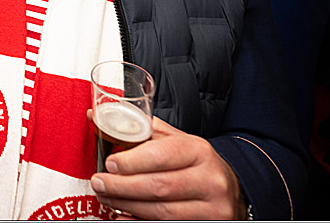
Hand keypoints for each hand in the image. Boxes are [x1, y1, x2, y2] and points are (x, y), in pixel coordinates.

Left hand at [89, 116, 244, 219]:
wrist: (231, 189)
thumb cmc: (196, 163)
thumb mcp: (178, 141)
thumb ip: (143, 131)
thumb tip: (97, 117)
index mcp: (198, 151)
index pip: (161, 156)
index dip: (131, 162)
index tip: (109, 164)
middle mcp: (209, 180)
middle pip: (158, 187)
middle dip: (122, 186)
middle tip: (99, 183)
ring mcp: (211, 208)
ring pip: (161, 211)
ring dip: (127, 205)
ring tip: (106, 196)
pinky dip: (139, 221)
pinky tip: (123, 215)